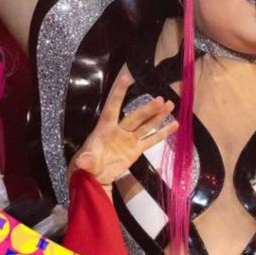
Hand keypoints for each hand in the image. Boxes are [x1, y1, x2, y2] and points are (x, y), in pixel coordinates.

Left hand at [69, 71, 177, 186]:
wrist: (95, 176)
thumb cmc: (88, 164)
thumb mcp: (86, 163)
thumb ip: (86, 161)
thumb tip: (81, 162)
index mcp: (105, 128)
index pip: (112, 107)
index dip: (118, 92)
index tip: (126, 77)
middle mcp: (120, 129)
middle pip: (136, 117)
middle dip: (148, 109)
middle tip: (160, 99)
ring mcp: (129, 139)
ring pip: (146, 125)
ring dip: (158, 115)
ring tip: (169, 104)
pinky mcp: (136, 149)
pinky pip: (151, 140)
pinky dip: (163, 133)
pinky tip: (174, 124)